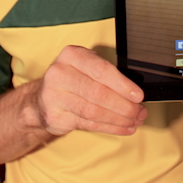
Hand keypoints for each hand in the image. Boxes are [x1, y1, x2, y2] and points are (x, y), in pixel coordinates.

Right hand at [27, 45, 147, 136]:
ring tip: (134, 121)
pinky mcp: (54, 116)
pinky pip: (88, 124)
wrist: (42, 98)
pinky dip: (110, 127)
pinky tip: (123, 128)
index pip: (100, 70)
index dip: (122, 85)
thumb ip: (107, 76)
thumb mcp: (86, 67)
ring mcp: (54, 96)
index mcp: (71, 55)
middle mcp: (59, 73)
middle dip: (123, 105)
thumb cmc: (73, 79)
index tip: (138, 95)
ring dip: (118, 119)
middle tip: (140, 112)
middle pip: (97, 93)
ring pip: (93, 111)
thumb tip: (136, 93)